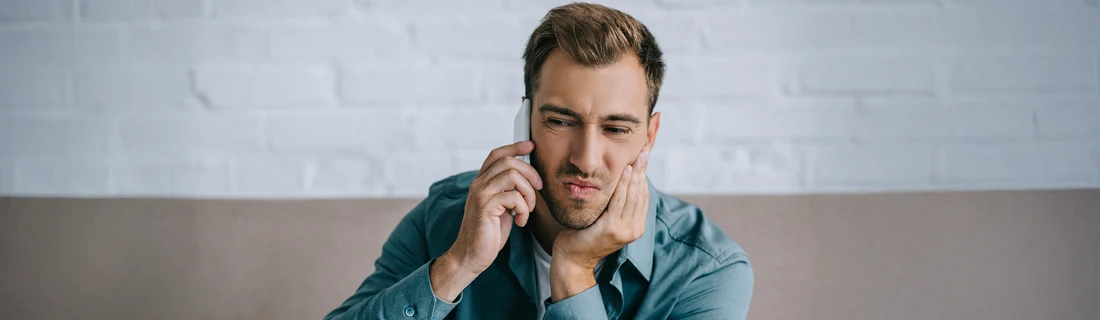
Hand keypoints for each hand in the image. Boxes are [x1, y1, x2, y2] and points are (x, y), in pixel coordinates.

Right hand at [430, 141, 542, 301]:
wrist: (472, 255)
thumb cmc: (489, 233)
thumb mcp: (503, 207)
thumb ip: (510, 191)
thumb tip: (529, 179)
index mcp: (482, 182)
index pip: (497, 155)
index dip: (515, 147)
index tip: (531, 146)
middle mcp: (478, 184)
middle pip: (508, 161)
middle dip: (530, 173)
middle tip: (538, 189)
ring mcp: (480, 194)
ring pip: (512, 176)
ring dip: (529, 193)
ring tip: (528, 210)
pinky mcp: (485, 206)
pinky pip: (513, 197)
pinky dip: (524, 210)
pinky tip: (520, 222)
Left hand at [549, 148, 650, 301]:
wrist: (573, 258)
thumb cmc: (585, 236)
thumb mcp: (606, 220)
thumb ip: (616, 206)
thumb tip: (620, 183)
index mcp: (636, 227)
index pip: (644, 196)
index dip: (645, 175)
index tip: (644, 157)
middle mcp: (634, 229)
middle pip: (642, 193)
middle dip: (644, 170)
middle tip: (645, 150)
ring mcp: (624, 230)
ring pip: (633, 195)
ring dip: (636, 174)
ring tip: (638, 157)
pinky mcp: (612, 228)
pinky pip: (620, 201)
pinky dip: (624, 184)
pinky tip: (626, 171)